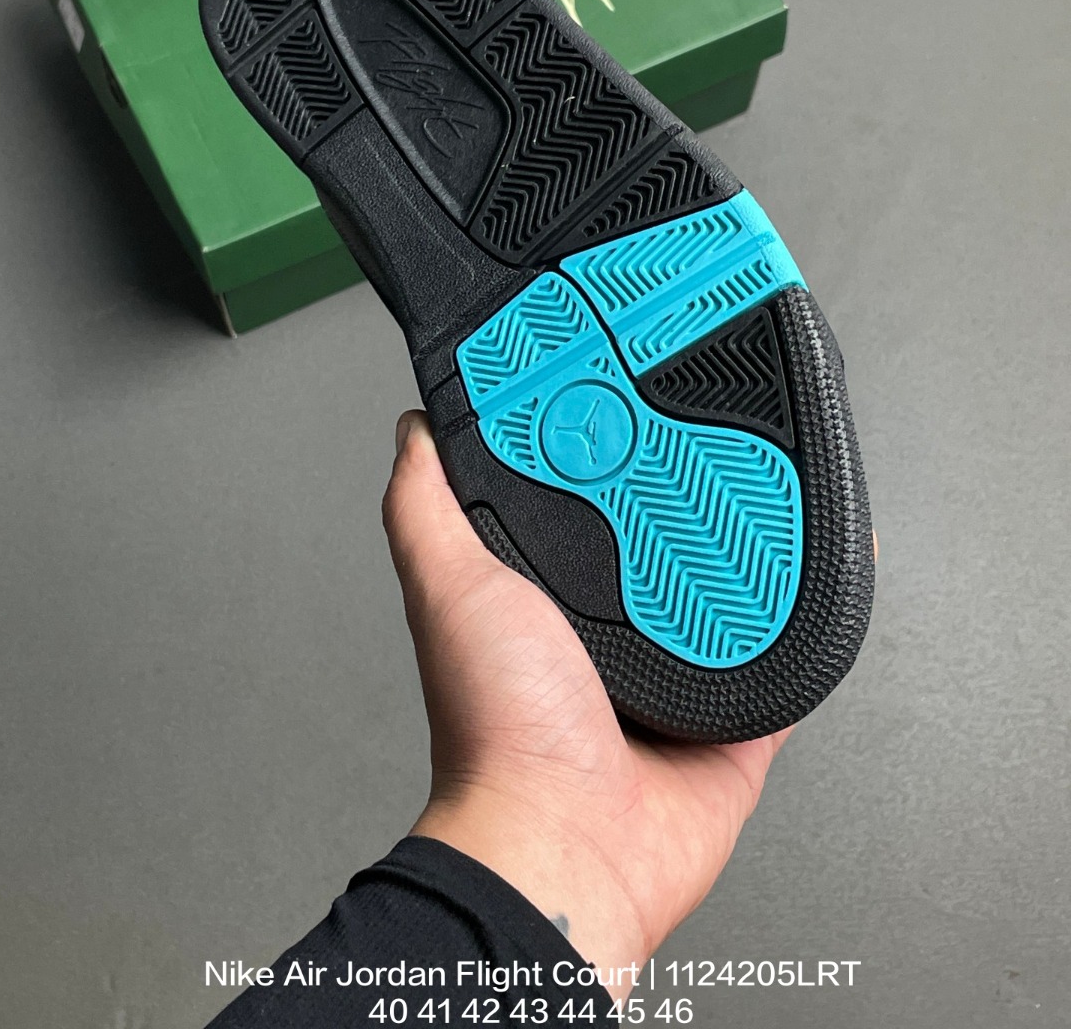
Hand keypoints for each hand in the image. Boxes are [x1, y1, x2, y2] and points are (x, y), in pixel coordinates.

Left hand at [382, 411, 797, 987]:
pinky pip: (789, 659)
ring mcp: (674, 680)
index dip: (604, 450)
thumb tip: (415, 429)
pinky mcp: (732, 721)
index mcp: (546, 601)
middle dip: (688, 492)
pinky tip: (823, 564)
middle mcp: (608, 637)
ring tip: (774, 482)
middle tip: (715, 429)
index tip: (626, 394)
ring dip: (753, 550)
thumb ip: (424, 507)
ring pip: (730, 597)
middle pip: (662, 544)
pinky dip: (812, 615)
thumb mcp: (449, 588)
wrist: (569, 844)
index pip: (582, 503)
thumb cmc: (498, 730)